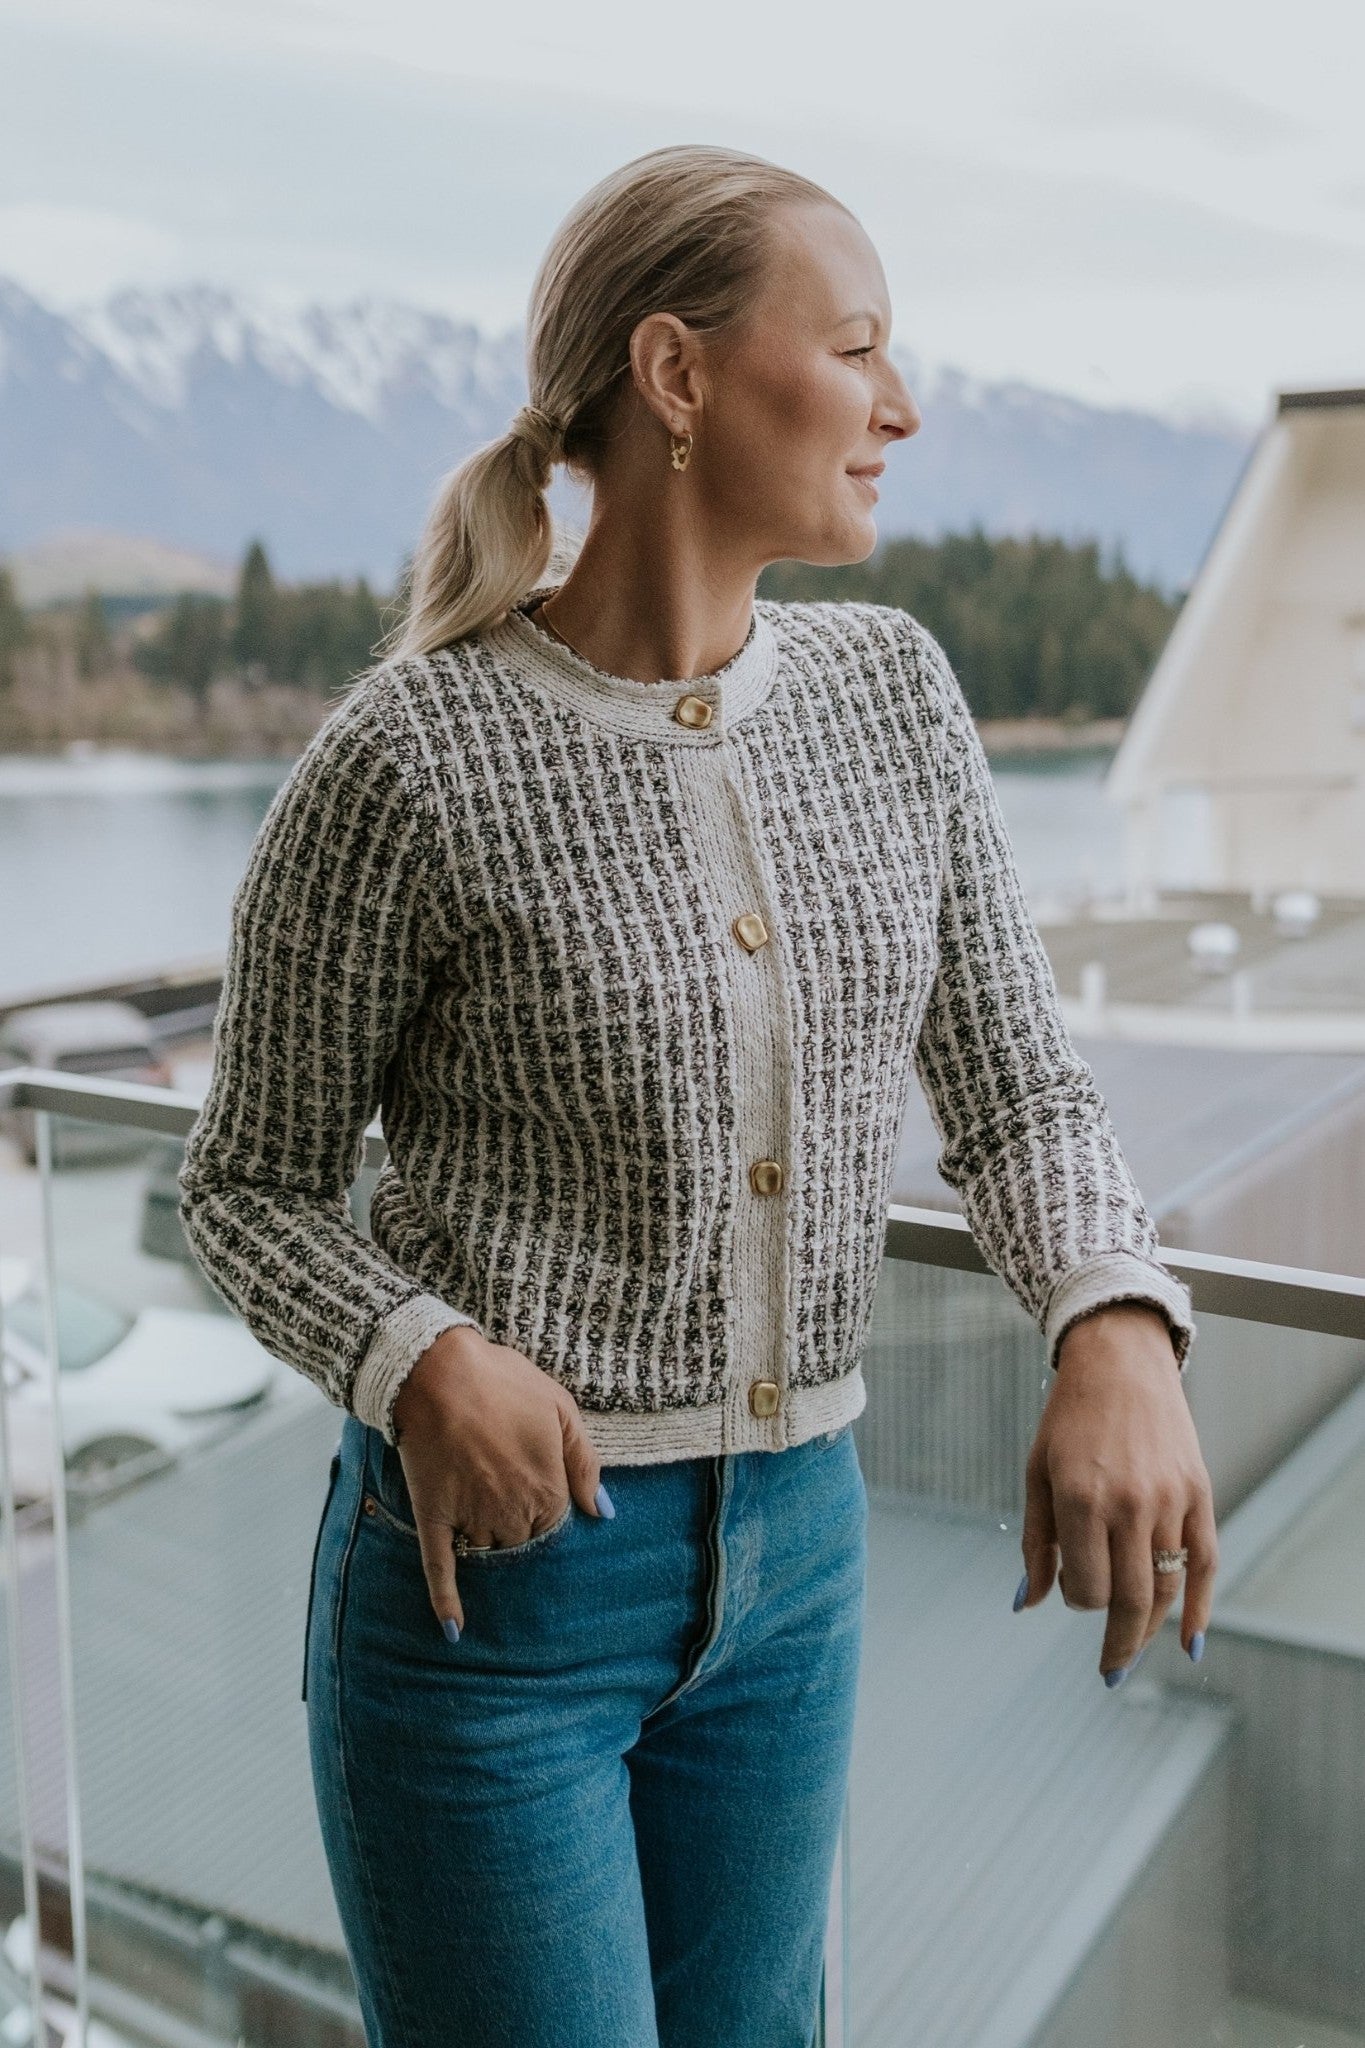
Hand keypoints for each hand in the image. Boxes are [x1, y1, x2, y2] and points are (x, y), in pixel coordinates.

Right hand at [389, 1327, 612, 1638]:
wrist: (439, 1370)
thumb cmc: (505, 1383)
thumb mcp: (561, 1408)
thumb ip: (585, 1462)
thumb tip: (604, 1512)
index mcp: (547, 1488)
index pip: (559, 1525)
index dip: (551, 1513)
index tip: (542, 1500)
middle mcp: (511, 1511)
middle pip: (525, 1543)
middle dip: (523, 1533)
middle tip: (510, 1506)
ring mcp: (470, 1517)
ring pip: (489, 1554)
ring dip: (493, 1552)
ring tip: (489, 1534)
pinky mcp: (433, 1516)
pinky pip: (440, 1569)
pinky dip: (448, 1602)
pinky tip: (455, 1630)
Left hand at [1016, 1303, 1216, 1682]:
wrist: (1119, 1360)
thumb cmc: (1067, 1418)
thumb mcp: (1037, 1474)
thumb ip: (1036, 1543)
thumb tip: (1026, 1604)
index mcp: (1081, 1498)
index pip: (1086, 1587)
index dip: (1074, 1598)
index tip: (1069, 1587)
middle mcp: (1129, 1503)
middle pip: (1131, 1600)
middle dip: (1118, 1642)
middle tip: (1109, 1671)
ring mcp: (1169, 1499)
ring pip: (1167, 1587)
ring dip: (1151, 1628)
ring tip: (1133, 1648)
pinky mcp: (1199, 1492)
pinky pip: (1205, 1563)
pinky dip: (1200, 1607)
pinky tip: (1189, 1643)